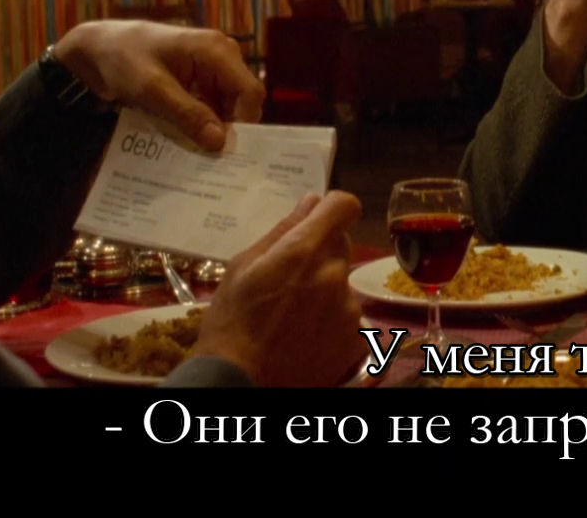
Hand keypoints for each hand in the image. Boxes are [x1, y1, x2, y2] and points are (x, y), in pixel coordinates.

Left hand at [52, 21, 263, 150]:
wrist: (100, 48)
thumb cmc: (124, 60)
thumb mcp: (153, 91)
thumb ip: (188, 115)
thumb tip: (220, 142)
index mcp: (216, 50)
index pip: (249, 92)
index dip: (244, 124)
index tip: (224, 153)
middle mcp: (222, 56)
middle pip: (242, 100)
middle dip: (228, 129)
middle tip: (210, 159)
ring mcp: (212, 67)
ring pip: (227, 106)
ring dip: (214, 128)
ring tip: (197, 152)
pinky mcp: (201, 78)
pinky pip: (212, 105)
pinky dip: (203, 122)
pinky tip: (188, 139)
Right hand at [190, 191, 365, 386]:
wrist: (240, 385)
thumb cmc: (230, 323)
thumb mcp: (242, 267)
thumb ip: (282, 230)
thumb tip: (311, 202)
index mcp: (304, 250)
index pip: (344, 206)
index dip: (332, 209)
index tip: (317, 219)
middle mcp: (335, 275)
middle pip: (340, 246)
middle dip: (318, 254)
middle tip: (287, 279)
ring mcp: (349, 309)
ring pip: (341, 283)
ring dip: (324, 290)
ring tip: (290, 316)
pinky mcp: (356, 339)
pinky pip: (346, 316)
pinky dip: (330, 321)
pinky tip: (303, 337)